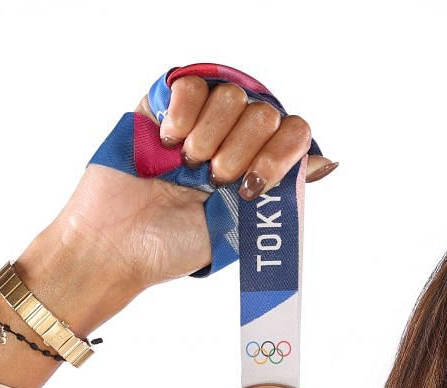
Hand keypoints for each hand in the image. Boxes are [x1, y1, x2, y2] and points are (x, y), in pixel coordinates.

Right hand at [45, 73, 337, 292]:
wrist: (120, 243)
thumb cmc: (176, 245)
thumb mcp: (241, 227)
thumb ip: (282, 192)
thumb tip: (327, 162)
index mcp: (257, 167)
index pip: (294, 132)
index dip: (280, 152)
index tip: (254, 183)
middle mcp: (233, 140)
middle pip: (265, 112)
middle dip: (243, 150)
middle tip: (214, 179)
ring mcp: (199, 122)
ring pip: (231, 95)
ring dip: (212, 134)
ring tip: (189, 163)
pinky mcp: (163, 107)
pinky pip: (191, 84)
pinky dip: (185, 111)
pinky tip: (171, 140)